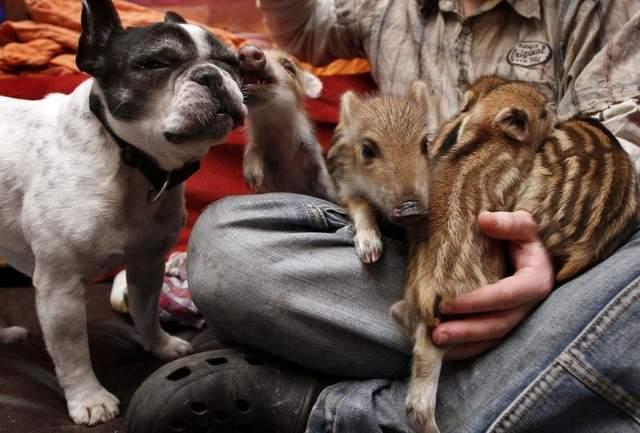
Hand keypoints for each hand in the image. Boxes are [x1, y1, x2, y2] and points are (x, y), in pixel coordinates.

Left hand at [432, 210, 553, 359]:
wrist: (529, 249)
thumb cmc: (522, 236)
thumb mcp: (522, 225)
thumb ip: (508, 223)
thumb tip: (484, 219)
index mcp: (535, 281)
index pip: (505, 296)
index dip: (477, 302)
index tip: (447, 303)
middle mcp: (527, 306)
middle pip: (497, 324)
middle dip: (466, 331)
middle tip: (436, 333)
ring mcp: (517, 319)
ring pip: (490, 338)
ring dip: (463, 344)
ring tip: (435, 343)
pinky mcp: (504, 325)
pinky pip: (486, 343)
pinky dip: (465, 348)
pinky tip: (443, 350)